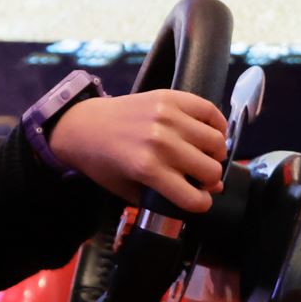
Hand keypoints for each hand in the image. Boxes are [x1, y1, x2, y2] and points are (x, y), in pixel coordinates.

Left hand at [46, 89, 227, 213]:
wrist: (84, 126)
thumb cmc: (104, 163)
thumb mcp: (128, 190)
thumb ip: (168, 196)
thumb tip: (210, 189)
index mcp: (147, 169)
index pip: (195, 199)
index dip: (200, 204)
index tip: (197, 199)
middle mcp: (160, 142)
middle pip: (211, 170)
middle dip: (209, 180)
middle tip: (199, 177)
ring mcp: (166, 116)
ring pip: (216, 141)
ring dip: (214, 153)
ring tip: (203, 155)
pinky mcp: (169, 97)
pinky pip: (209, 110)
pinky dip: (216, 124)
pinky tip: (209, 132)